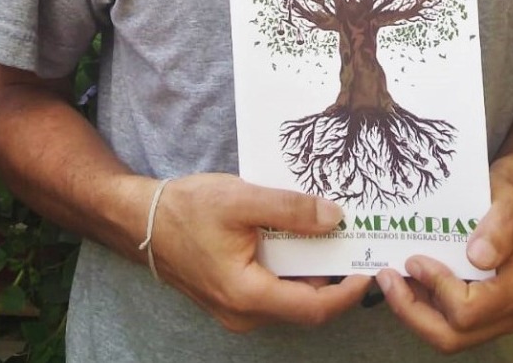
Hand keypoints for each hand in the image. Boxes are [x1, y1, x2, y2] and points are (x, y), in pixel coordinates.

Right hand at [150, 173, 369, 332]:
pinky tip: (301, 237)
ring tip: (335, 235)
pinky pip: (274, 288)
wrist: (142, 220)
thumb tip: (335, 218)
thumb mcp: (241, 199)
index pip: (313, 308)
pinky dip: (293, 267)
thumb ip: (290, 209)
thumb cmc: (187, 209)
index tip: (370, 267)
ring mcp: (237, 308)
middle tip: (359, 244)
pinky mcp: (233, 295)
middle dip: (335, 277)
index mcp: (248, 296)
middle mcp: (244, 313)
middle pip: (305, 304)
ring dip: (315, 270)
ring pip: (290, 295)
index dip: (347, 292)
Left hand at [375, 169, 512, 353]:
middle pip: (452, 336)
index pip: (469, 309)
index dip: (436, 287)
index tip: (414, 260)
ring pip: (444, 336)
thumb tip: (478, 257)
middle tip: (387, 277)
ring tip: (390, 279)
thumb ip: (499, 226)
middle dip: (412, 310)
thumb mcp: (508, 202)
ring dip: (411, 310)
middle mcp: (511, 314)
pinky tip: (404, 281)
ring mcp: (494, 321)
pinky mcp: (478, 319)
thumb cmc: (507, 201)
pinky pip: (443, 325)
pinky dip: (419, 307)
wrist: (508, 208)